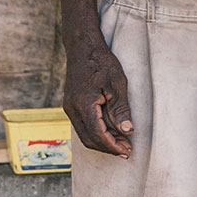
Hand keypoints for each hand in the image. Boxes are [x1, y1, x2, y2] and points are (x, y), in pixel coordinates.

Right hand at [64, 43, 133, 157]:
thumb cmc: (101, 61)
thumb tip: (127, 131)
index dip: (113, 146)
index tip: (127, 150)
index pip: (98, 135)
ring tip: (121, 141)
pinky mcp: (71, 104)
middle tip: (126, 150)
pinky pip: (82, 125)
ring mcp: (69, 107)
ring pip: (84, 134)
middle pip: (89, 139)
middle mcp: (72, 109)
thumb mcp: (117, 83)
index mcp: (83, 104)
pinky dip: (96, 131)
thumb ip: (121, 109)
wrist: (82, 46)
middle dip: (108, 148)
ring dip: (102, 141)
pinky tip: (109, 130)